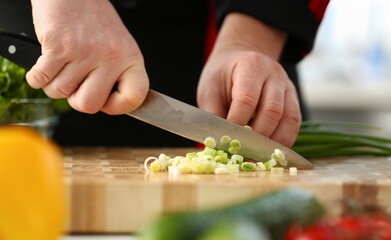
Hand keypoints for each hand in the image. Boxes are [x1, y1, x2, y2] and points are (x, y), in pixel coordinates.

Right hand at [27, 0, 148, 113]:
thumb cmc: (95, 20)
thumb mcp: (119, 47)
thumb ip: (117, 75)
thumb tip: (106, 104)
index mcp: (131, 59)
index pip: (134, 97)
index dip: (118, 107)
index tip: (107, 102)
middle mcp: (111, 57)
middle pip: (89, 105)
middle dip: (76, 100)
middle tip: (76, 86)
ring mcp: (85, 52)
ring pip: (60, 92)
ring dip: (55, 84)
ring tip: (62, 66)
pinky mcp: (59, 46)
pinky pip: (41, 80)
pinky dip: (37, 77)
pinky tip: (45, 65)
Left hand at [197, 13, 300, 146]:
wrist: (239, 59)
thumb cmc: (222, 76)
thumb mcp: (209, 90)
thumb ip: (213, 114)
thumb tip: (217, 143)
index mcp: (250, 66)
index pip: (247, 99)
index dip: (238, 124)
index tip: (228, 141)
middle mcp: (274, 74)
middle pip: (272, 111)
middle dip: (257, 138)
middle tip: (243, 156)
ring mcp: (287, 86)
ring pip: (289, 119)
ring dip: (273, 143)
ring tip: (257, 159)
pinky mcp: (293, 99)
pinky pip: (294, 123)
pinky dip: (284, 140)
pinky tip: (270, 152)